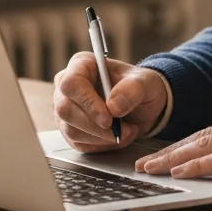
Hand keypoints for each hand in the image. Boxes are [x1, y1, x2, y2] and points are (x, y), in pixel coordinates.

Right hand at [52, 52, 166, 152]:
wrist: (143, 106)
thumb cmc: (140, 87)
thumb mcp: (146, 82)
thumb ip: (133, 89)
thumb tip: (114, 107)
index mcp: (82, 65)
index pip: (71, 84)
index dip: (87, 103)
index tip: (108, 119)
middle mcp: (68, 86)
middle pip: (66, 110)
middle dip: (95, 126)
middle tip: (121, 130)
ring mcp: (66, 109)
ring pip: (71, 130)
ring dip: (102, 137)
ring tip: (127, 131)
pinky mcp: (70, 129)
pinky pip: (78, 143)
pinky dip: (101, 145)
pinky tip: (118, 137)